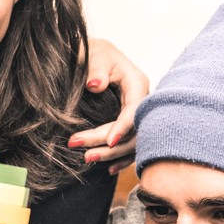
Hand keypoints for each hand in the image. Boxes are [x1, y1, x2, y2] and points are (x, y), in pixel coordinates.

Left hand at [71, 37, 149, 172]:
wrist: (92, 56)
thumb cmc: (94, 53)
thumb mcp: (95, 55)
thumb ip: (96, 69)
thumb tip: (96, 85)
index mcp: (137, 84)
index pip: (135, 111)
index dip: (124, 128)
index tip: (108, 141)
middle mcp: (141, 102)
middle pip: (133, 131)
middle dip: (109, 145)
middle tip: (82, 151)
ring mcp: (137, 115)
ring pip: (132, 142)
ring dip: (112, 155)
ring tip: (87, 159)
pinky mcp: (130, 125)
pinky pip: (131, 146)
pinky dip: (121, 159)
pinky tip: (109, 169)